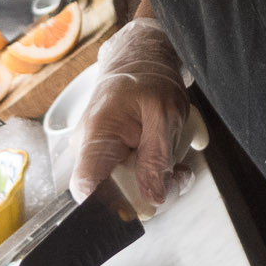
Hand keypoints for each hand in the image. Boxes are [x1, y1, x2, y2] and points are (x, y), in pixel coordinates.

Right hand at [69, 17, 190, 204]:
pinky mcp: (109, 156)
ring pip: (122, 190)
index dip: (111, 207)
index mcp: (97, 135)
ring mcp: (98, 153)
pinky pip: (127, 178)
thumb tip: (153, 197)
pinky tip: (168, 166)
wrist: (138, 58)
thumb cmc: (148, 78)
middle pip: (110, 195)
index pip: (86, 188)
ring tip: (178, 168)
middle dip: (149, 195)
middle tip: (178, 178)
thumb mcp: (164, 114)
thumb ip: (157, 157)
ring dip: (155, 185)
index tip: (143, 205)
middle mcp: (89, 148)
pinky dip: (151, 176)